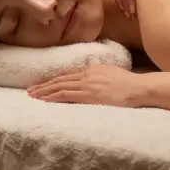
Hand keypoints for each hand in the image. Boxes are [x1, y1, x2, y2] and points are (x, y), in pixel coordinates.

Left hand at [27, 64, 146, 107]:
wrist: (138, 88)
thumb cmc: (130, 84)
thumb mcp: (112, 74)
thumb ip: (101, 76)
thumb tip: (96, 82)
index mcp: (91, 69)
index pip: (67, 76)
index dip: (54, 81)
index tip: (43, 85)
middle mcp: (86, 75)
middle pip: (60, 80)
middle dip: (44, 86)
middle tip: (31, 91)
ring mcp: (86, 84)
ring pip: (59, 87)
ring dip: (44, 92)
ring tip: (33, 96)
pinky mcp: (88, 94)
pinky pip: (66, 95)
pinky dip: (53, 97)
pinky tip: (45, 100)